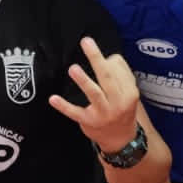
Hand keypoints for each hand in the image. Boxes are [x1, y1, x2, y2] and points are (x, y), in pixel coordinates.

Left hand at [48, 38, 143, 154]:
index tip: (103, 55)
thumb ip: (121, 75)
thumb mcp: (129, 93)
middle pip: (107, 77)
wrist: (122, 140)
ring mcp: (103, 113)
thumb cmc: (123, 110)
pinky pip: (75, 113)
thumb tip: (108, 58)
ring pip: (94, 94)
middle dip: (96, 58)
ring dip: (83, 81)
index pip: (119, 70)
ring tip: (73, 68)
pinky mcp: (89, 122)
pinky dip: (64, 106)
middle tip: (86, 42)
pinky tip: (53, 98)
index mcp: (129, 92)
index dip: (109, 60)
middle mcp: (118, 102)